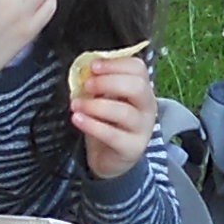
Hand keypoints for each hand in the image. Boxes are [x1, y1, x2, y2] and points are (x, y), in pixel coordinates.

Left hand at [67, 45, 154, 179]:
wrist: (111, 159)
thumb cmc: (107, 123)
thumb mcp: (104, 99)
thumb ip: (98, 84)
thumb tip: (83, 69)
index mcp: (142, 89)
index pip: (138, 68)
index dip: (115, 64)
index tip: (93, 66)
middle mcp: (147, 107)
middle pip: (136, 87)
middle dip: (108, 82)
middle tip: (86, 86)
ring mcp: (142, 129)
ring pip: (124, 112)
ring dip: (95, 106)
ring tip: (75, 105)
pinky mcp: (132, 148)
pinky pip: (113, 135)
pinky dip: (92, 125)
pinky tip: (77, 119)